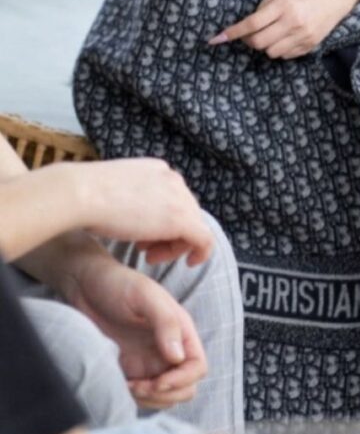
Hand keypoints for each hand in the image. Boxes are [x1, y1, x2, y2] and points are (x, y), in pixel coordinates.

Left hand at [61, 255, 206, 408]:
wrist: (85, 286)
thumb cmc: (117, 284)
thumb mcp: (144, 296)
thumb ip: (165, 322)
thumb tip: (178, 357)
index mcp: (180, 330)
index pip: (198, 366)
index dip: (182, 380)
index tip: (157, 382)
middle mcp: (169, 348)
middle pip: (186, 387)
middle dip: (167, 394)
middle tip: (140, 386)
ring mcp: (150, 361)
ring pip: (166, 396)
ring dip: (151, 400)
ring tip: (129, 386)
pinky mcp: (131, 370)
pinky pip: (143, 396)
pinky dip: (136, 400)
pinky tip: (121, 385)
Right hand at [78, 159, 213, 265]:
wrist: (82, 193)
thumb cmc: (85, 196)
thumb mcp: (114, 191)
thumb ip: (130, 197)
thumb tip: (128, 212)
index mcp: (158, 170)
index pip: (172, 199)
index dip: (161, 223)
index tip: (142, 239)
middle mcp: (173, 179)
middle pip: (185, 212)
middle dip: (168, 235)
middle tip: (146, 252)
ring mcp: (179, 197)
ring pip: (193, 226)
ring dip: (174, 245)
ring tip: (150, 257)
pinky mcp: (182, 219)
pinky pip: (204, 239)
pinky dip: (200, 252)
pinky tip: (189, 263)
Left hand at [209, 0, 359, 58]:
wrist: (340, 0)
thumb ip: (265, 4)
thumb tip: (249, 23)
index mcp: (285, 3)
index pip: (252, 23)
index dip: (233, 32)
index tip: (217, 39)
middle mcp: (293, 21)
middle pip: (258, 42)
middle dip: (248, 41)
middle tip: (249, 34)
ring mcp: (302, 36)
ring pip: (270, 52)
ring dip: (264, 46)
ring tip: (270, 34)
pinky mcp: (309, 46)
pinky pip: (284, 56)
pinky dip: (278, 49)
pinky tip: (284, 38)